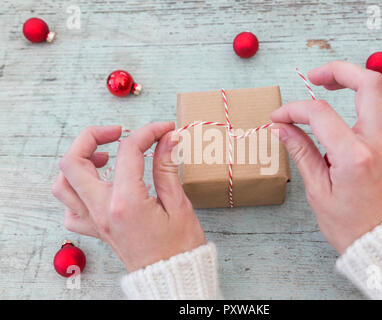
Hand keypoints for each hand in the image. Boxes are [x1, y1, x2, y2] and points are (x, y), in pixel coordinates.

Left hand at [52, 122, 205, 271]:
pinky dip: (77, 192)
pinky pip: (70, 210)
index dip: (148, 132)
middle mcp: (102, 211)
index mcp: (126, 202)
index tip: (164, 130)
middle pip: (73, 161)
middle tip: (118, 132)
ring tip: (104, 157)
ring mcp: (95, 222)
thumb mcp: (178, 204)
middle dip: (92, 136)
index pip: (128, 151)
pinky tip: (97, 187)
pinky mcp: (96, 231)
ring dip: (78, 163)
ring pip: (62, 185)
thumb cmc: (180, 247)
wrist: (172, 278)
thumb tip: (167, 138)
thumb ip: (166, 167)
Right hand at [271, 61, 381, 253]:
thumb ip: (301, 152)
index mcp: (354, 156)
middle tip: (314, 77)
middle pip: (367, 83)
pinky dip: (380, 99)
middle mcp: (379, 142)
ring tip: (335, 85)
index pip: (319, 114)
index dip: (294, 110)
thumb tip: (283, 128)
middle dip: (337, 70)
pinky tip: (363, 106)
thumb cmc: (351, 225)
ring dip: (359, 80)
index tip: (279, 117)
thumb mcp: (318, 191)